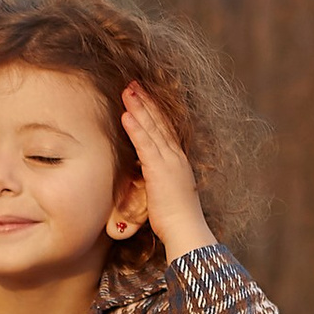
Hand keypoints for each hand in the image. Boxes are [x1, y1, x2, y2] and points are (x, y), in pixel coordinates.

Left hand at [120, 84, 212, 260]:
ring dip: (139, 108)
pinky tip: (126, 115)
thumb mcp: (166, 193)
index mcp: (177, 161)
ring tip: (127, 90)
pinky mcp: (159, 170)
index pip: (164, 130)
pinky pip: (145, 144)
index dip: (153, 111)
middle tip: (133, 84)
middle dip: (145, 101)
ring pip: (152, 128)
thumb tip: (146, 177)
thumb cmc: (176, 219)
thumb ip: (157, 180)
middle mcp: (175, 157)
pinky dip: (136, 128)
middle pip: (159, 122)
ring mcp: (169, 161)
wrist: (186, 229)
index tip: (142, 96)